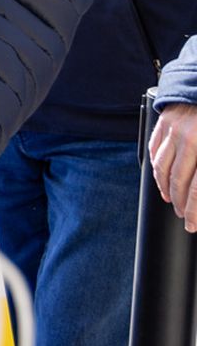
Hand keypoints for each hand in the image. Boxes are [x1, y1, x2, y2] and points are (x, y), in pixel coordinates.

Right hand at [151, 103, 196, 230]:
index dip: (194, 211)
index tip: (192, 224)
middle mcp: (189, 139)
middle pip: (179, 181)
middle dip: (181, 204)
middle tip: (184, 216)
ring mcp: (173, 129)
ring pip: (162, 167)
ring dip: (166, 188)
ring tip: (171, 200)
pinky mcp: (163, 120)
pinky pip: (154, 150)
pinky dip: (156, 167)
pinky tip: (161, 177)